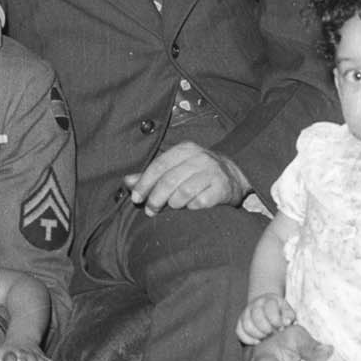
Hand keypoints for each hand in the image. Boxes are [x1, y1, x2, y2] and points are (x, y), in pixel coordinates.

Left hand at [125, 141, 245, 213]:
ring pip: (184, 192)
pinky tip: (191, 208)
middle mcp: (200, 158)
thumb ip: (151, 175)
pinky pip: (200, 202)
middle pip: (169, 180)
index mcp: (184, 149)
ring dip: (174, 204)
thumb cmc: (197, 173)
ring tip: (172, 207)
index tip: (136, 198)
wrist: (233, 176)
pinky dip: (192, 208)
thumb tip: (127, 182)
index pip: (159, 166)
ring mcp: (213, 172)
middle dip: (156, 198)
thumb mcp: (175, 168)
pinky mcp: (222, 188)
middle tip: (150, 211)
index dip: (145, 183)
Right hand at [237, 292, 294, 345]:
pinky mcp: (240, 322)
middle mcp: (255, 304)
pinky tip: (257, 342)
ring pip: (247, 325)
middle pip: (256, 316)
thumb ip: (289, 316)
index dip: (275, 320)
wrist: (267, 308)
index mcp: (269, 300)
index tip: (280, 328)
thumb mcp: (288, 312)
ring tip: (265, 338)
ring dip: (257, 334)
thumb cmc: (281, 313)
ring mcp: (246, 312)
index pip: (269, 308)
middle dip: (265, 328)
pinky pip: (239, 331)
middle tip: (272, 334)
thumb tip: (286, 322)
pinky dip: (248, 339)